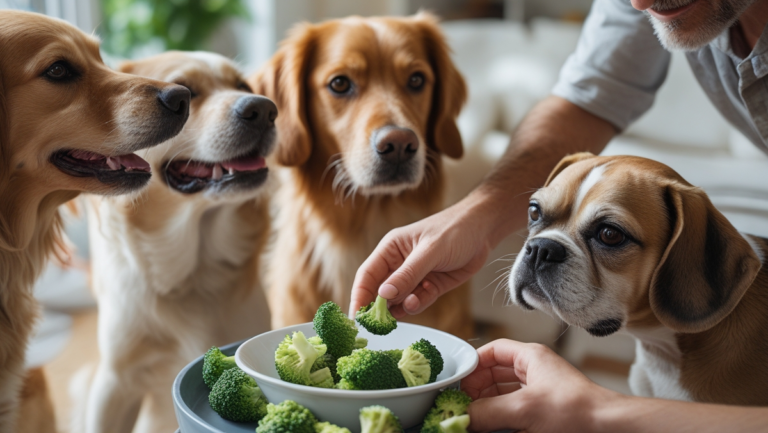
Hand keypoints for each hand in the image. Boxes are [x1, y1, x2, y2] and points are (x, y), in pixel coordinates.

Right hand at [349, 197, 495, 317]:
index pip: (367, 276)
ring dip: (402, 308)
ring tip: (412, 303)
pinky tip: (421, 299)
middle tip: (381, 324)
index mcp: (390, 250)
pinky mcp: (430, 286)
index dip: (359, 297)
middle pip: (380, 292)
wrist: (484, 230)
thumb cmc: (454, 229)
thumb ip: (407, 275)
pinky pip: (417, 302)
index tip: (357, 318)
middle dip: (380, 308)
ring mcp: (414, 277)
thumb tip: (383, 295)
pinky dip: (418, 305)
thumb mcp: (430, 251)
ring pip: (399, 301)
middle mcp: (398, 265)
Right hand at [463, 339, 614, 432]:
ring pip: (502, 396)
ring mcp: (539, 394)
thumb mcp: (524, 408)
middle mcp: (534, 372)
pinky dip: (499, 420)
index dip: (473, 364)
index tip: (457, 381)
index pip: (493, 351)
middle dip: (476, 390)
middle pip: (494, 375)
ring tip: (471, 420)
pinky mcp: (543, 414)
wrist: (608, 430)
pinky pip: (513, 413)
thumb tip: (461, 416)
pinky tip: (490, 428)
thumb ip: (488, 411)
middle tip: (460, 406)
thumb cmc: (576, 411)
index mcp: (531, 357)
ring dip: (486, 407)